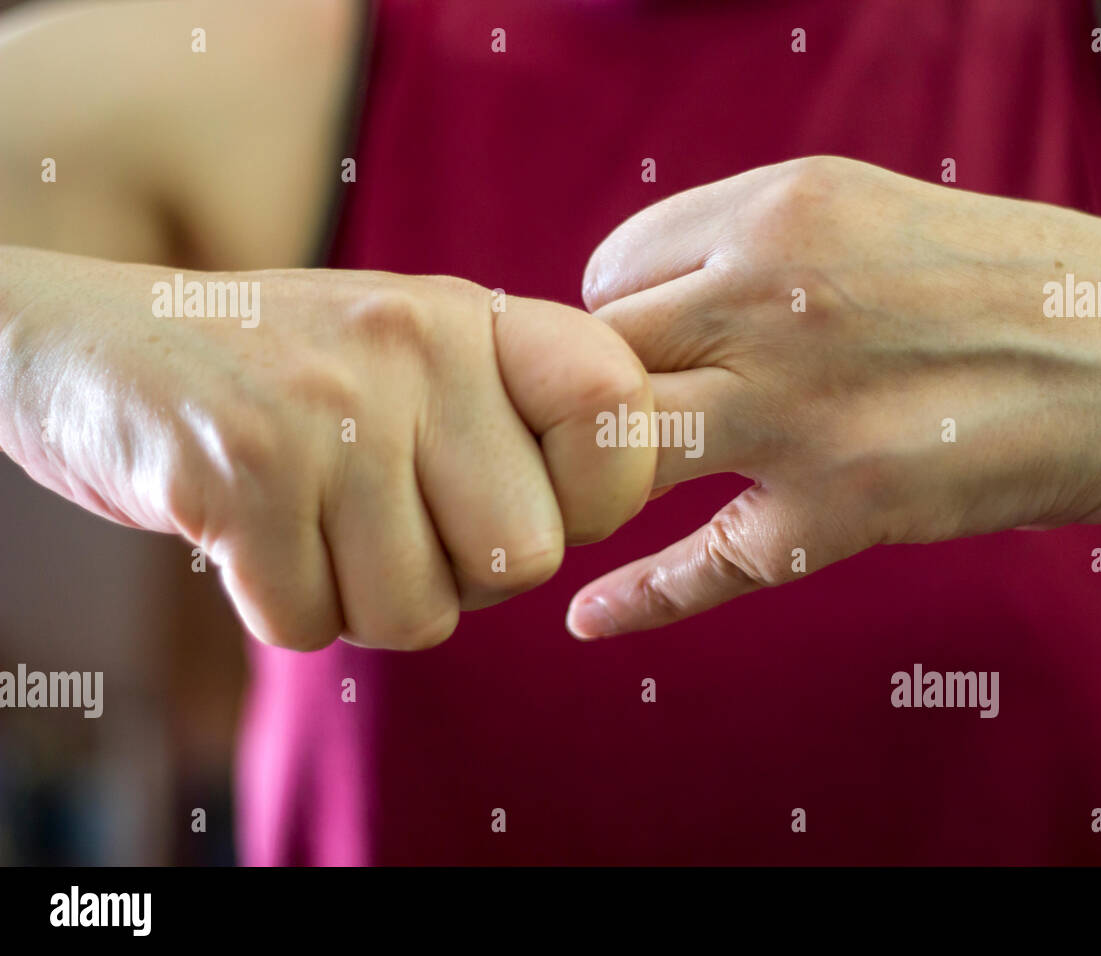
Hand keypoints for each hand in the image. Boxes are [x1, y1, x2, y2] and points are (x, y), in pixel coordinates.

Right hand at [0, 249, 653, 649]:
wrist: (96, 344)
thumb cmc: (290, 373)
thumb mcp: (414, 349)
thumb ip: (517, 411)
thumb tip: (621, 500)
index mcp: (472, 316)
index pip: (615, 412)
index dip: (600, 493)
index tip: (534, 497)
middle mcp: (412, 346)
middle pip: (525, 556)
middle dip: (463, 575)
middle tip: (391, 524)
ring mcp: (326, 410)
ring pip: (419, 614)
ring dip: (364, 597)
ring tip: (314, 521)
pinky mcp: (241, 477)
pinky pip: (312, 624)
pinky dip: (284, 605)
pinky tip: (254, 535)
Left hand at [567, 156, 1100, 636]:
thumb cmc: (990, 279)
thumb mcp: (856, 208)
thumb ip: (740, 244)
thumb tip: (621, 306)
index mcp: (777, 214)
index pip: (610, 270)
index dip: (615, 315)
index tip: (647, 346)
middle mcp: (773, 306)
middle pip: (592, 358)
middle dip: (577, 395)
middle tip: (596, 424)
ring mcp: (799, 418)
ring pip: (616, 450)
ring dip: (583, 480)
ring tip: (586, 495)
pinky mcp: (835, 516)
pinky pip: (699, 568)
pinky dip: (634, 600)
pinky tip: (587, 616)